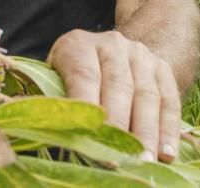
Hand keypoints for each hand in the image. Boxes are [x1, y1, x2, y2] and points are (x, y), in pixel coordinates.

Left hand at [47, 29, 180, 161]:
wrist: (111, 50)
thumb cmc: (74, 72)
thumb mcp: (56, 75)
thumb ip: (51, 94)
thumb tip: (38, 121)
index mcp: (78, 44)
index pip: (84, 75)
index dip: (88, 107)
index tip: (90, 138)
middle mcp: (111, 44)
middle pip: (118, 86)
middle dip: (119, 125)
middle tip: (118, 157)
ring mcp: (139, 54)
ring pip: (146, 95)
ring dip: (146, 132)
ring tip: (143, 160)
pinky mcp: (161, 68)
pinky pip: (168, 100)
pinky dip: (168, 128)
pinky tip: (165, 152)